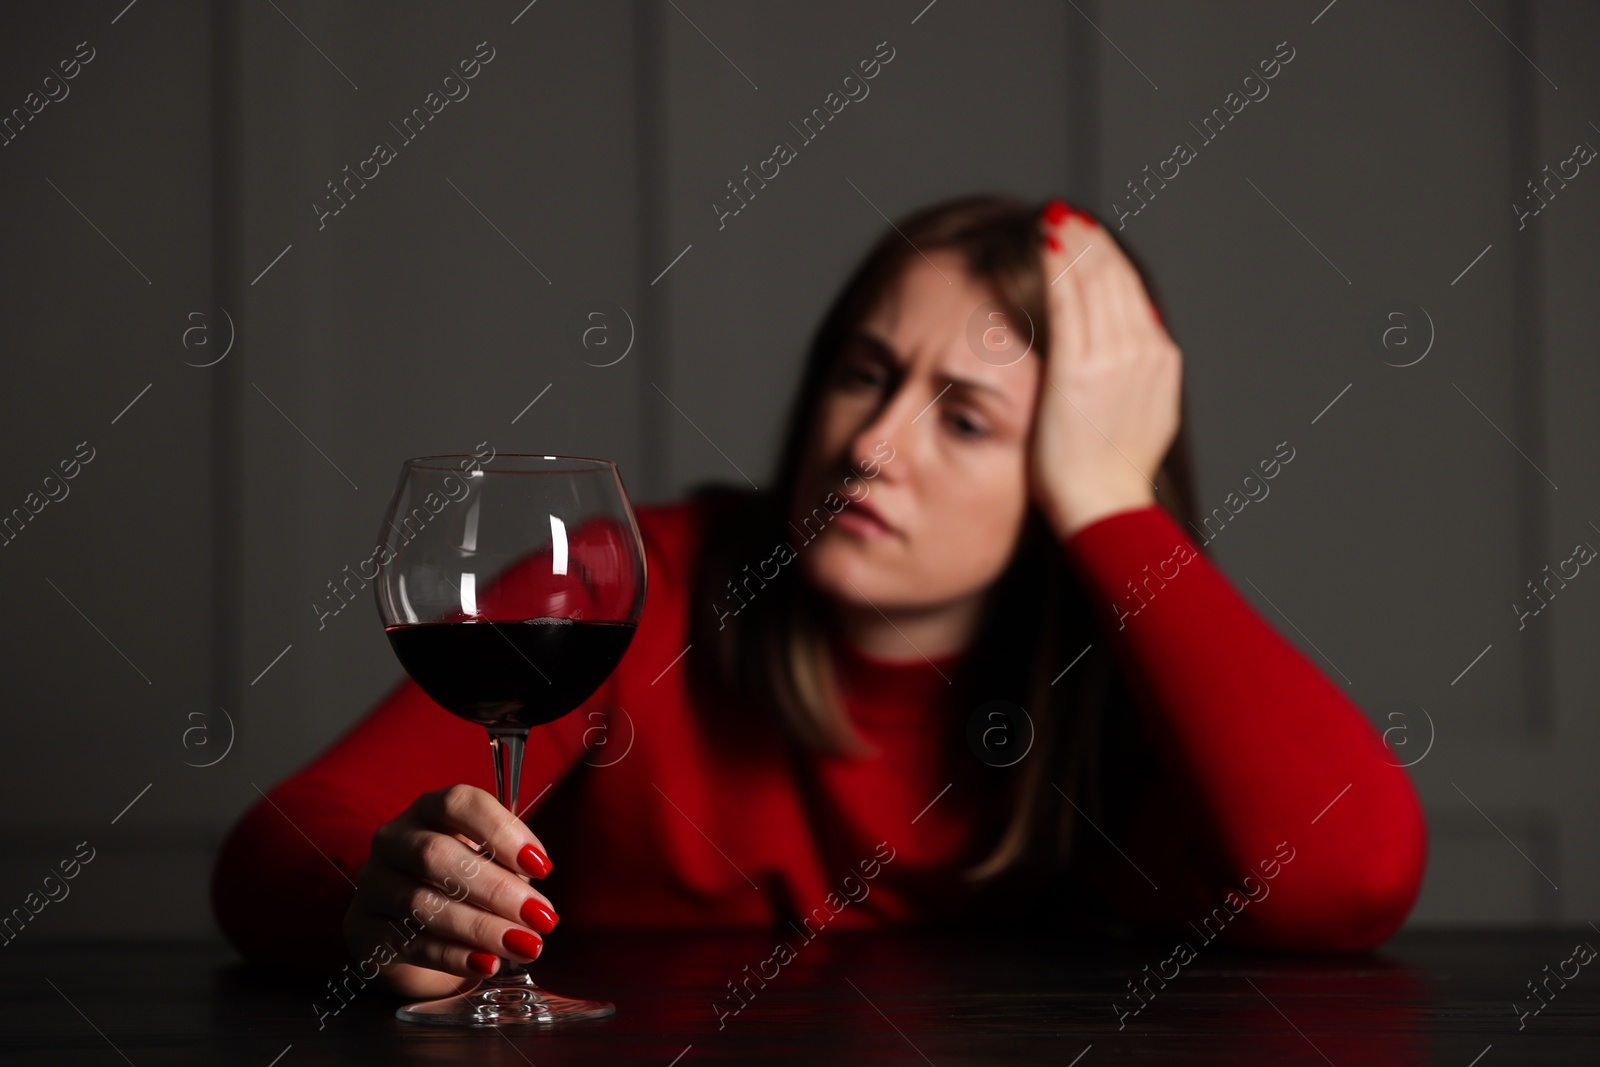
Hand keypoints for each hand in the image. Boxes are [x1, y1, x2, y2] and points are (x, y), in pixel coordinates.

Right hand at [343, 784, 558, 998]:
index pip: (459, 803)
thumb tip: (536, 908)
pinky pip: (408, 943)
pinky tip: (487, 963)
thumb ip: (510, 872)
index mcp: (429, 809)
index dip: (502, 831)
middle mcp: (394, 839)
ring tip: (524, 945)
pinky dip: (452, 956)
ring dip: (480, 927)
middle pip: (437, 855)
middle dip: (496, 889)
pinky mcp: (363, 928)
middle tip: (541, 917)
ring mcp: (373, 883)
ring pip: (422, 903)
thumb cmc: (460, 884)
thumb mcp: (488, 864)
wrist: (407, 928)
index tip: (542, 866)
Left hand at [1029, 200, 1181, 538]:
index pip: (1132, 295)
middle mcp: (1142, 351)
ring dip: (1073, 244)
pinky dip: (1057, 266)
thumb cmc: (1110, 476)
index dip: (1110, 262)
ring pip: (1093, 282)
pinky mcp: (1078, 367)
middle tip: (1067, 214)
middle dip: (1091, 243)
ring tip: (1055, 218)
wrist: (1104, 506)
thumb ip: (1141, 379)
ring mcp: (1112, 357)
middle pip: (1116, 279)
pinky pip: (1067, 301)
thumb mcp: (1144, 418)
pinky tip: (1043, 241)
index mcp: (1160, 361)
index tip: (1091, 239)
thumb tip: (1138, 348)